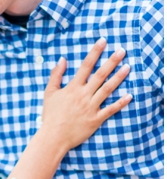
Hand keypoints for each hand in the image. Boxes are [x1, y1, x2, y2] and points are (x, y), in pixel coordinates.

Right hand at [40, 39, 131, 153]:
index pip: (85, 66)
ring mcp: (91, 107)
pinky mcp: (96, 119)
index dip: (95, 52)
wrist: (53, 136)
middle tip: (122, 51)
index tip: (103, 42)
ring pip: (107, 89)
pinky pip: (110, 109)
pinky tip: (129, 95)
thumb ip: (56, 75)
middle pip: (100, 75)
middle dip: (112, 61)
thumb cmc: (50, 115)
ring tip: (128, 67)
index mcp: (72, 88)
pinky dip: (120, 103)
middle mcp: (83, 95)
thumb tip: (62, 60)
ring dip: (118, 78)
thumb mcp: (49, 93)